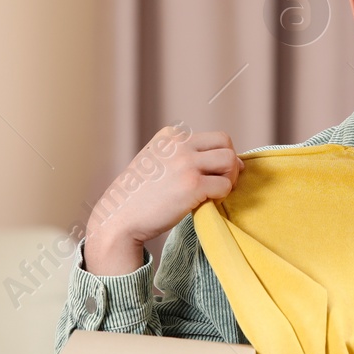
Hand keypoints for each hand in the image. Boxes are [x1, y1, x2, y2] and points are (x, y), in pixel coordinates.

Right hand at [83, 125, 244, 274]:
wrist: (120, 218)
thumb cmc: (142, 196)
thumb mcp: (157, 162)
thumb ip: (185, 156)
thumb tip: (233, 161)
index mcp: (170, 136)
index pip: (212, 137)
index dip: (218, 157)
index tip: (212, 174)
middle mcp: (178, 144)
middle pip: (225, 142)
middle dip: (230, 163)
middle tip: (222, 182)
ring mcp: (185, 163)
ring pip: (230, 159)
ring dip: (230, 178)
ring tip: (216, 193)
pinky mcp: (192, 185)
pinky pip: (225, 185)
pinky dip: (222, 195)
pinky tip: (207, 203)